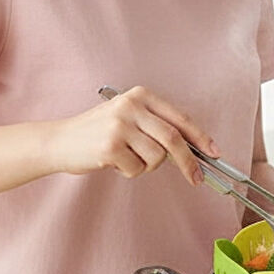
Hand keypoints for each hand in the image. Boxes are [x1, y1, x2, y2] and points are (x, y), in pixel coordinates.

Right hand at [47, 85, 217, 184]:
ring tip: (127, 159)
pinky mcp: (110, 146)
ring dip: (147, 167)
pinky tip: (112, 162)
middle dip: (189, 162)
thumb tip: (193, 149)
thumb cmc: (97, 133)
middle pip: (174, 139)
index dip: (201, 138)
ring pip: (156, 158)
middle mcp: (131, 106)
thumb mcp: (128, 118)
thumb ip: (156, 127)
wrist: (58, 141)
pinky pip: (136, 169)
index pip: (180, 118)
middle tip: (196, 178)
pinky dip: (129, 172)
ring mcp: (120, 125)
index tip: (214, 153)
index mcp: (141, 96)